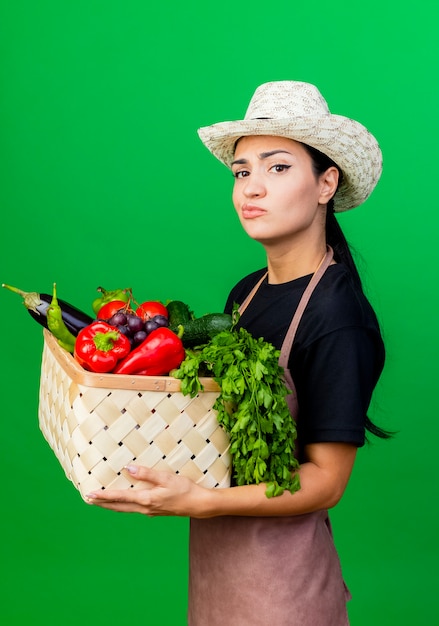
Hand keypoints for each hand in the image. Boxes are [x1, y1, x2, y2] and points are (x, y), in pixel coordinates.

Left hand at [86, 465, 206, 516]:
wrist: (198, 504)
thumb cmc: (184, 489)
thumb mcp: (166, 478)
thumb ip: (147, 474)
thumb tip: (128, 469)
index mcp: (146, 499)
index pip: (120, 497)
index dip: (104, 496)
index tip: (90, 494)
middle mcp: (145, 508)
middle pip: (118, 506)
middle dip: (103, 503)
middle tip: (88, 499)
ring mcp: (149, 511)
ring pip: (125, 509)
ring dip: (111, 505)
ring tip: (101, 501)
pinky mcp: (154, 511)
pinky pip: (133, 509)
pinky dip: (123, 505)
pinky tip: (123, 501)